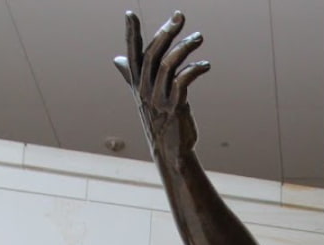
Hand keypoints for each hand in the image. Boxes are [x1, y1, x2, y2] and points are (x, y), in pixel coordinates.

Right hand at [114, 11, 209, 161]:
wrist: (170, 151)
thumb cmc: (159, 121)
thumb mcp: (144, 97)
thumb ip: (133, 76)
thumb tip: (118, 59)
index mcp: (137, 84)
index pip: (132, 54)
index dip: (131, 34)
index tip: (129, 14)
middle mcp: (145, 90)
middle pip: (153, 54)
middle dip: (166, 32)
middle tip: (179, 16)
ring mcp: (159, 99)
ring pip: (169, 64)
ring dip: (185, 47)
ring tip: (198, 37)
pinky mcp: (175, 107)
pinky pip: (184, 81)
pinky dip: (195, 69)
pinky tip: (206, 65)